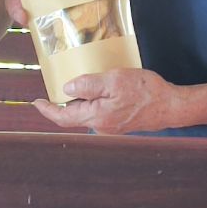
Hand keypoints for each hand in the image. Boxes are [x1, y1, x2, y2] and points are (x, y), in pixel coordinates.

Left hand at [34, 67, 185, 134]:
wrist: (170, 106)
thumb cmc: (145, 91)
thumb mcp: (114, 80)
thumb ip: (89, 85)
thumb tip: (66, 88)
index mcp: (95, 117)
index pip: (63, 117)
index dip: (47, 110)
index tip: (36, 102)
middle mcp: (100, 127)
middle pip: (73, 115)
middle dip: (64, 102)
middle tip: (58, 85)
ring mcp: (110, 127)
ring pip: (87, 113)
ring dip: (81, 100)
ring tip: (82, 82)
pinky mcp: (119, 124)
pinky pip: (99, 113)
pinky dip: (94, 102)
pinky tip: (102, 89)